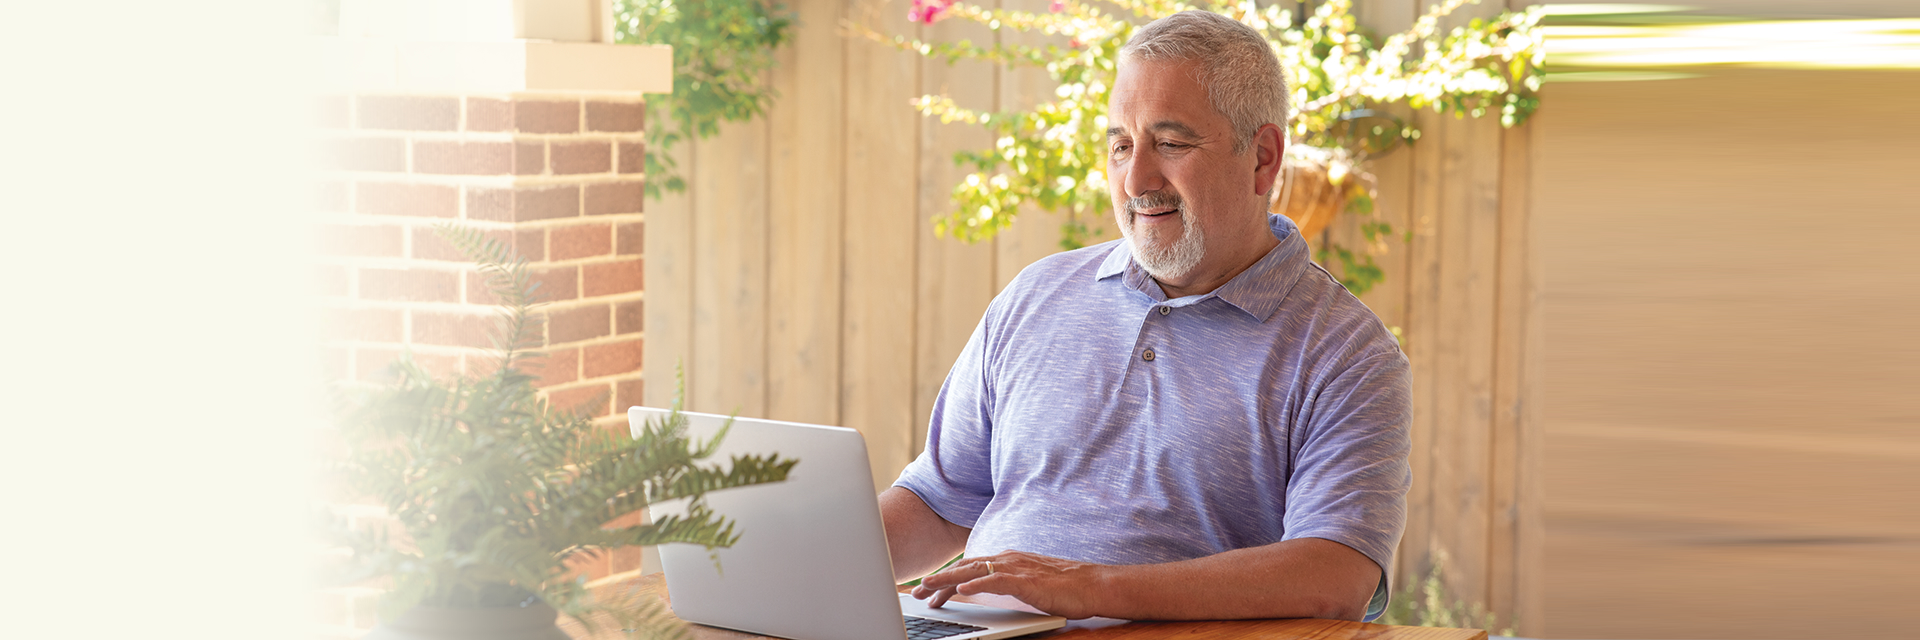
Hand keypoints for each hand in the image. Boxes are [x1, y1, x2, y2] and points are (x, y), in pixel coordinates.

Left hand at [908, 551, 1116, 618]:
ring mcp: (1016, 568)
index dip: (946, 578)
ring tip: (928, 589)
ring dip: (948, 580)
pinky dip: (976, 584)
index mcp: (1008, 560)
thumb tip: (986, 591)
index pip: (970, 567)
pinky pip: (995, 581)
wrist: (1093, 584)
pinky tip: (961, 591)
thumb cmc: (1065, 587)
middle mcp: (1008, 560)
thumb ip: (1007, 584)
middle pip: (965, 567)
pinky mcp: (1026, 580)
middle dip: (938, 579)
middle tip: (916, 592)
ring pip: (974, 571)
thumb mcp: (1028, 584)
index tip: (928, 590)